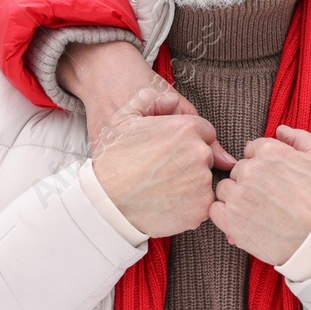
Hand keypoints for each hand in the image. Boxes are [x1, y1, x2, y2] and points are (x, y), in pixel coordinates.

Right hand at [92, 87, 224, 237]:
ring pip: (204, 181)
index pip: (204, 132)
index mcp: (186, 128)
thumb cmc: (113, 160)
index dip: (187, 141)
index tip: (171, 152)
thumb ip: (152, 101)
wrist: (104, 201)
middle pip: (206, 156)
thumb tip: (171, 101)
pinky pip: (203, 205)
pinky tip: (168, 205)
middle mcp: (199, 153)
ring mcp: (202, 182)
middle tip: (163, 172)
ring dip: (190, 185)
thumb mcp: (124, 118)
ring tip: (162, 189)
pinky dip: (190, 207)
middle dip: (190, 162)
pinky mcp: (201, 208)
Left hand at [210, 125, 310, 263]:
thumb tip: (281, 129)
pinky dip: (225, 216)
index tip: (272, 181)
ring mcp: (239, 195)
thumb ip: (300, 138)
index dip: (262, 166)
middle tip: (268, 199)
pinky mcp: (231, 220)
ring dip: (236, 199)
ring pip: (225, 190)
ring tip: (258, 212)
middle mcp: (250, 169)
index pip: (251, 151)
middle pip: (238, 170)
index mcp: (270, 151)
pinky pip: (215, 211)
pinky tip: (244, 222)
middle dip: (249, 182)